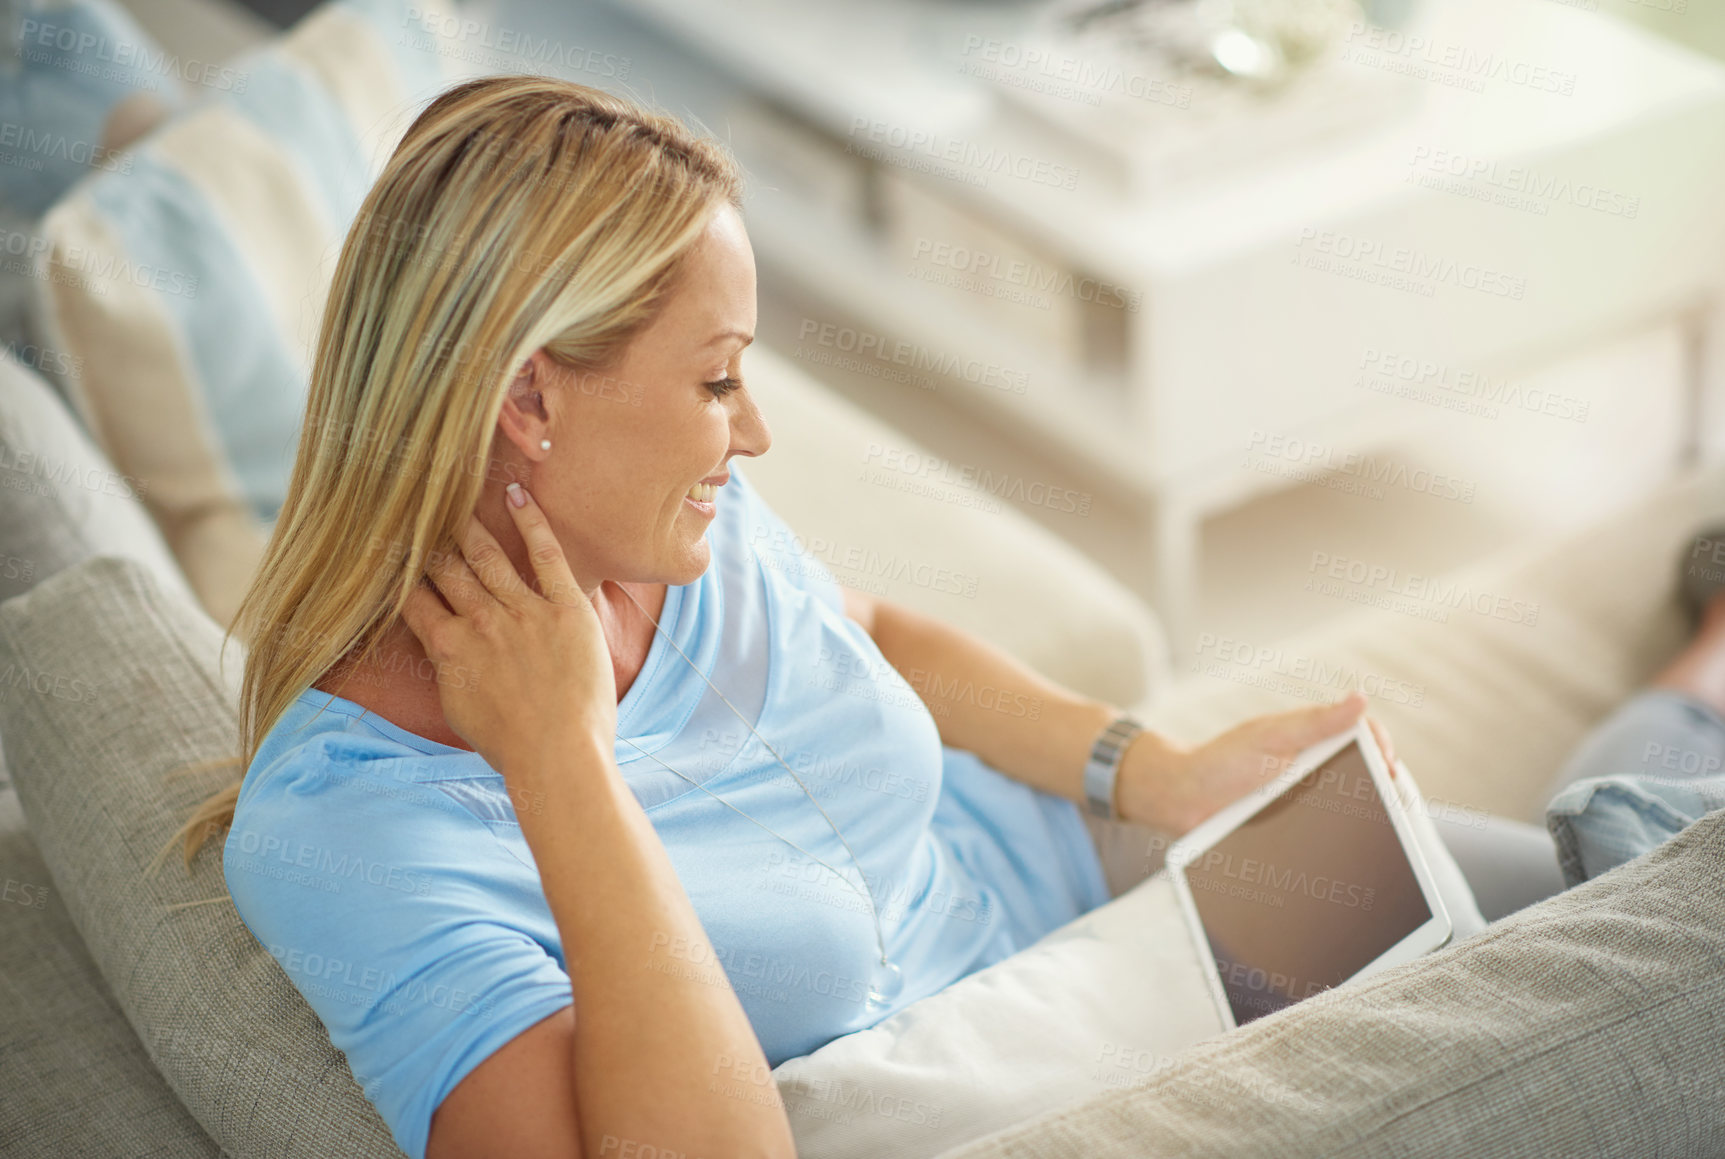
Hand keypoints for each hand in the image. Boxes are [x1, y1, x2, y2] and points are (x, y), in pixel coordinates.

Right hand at [400, 483, 616, 771]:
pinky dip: (531, 521)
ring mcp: (523, 611)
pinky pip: (545, 555)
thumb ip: (447, 667)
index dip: (400, 571)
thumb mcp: (458, 707)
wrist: (558, 755)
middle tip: (419, 508)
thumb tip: (438, 642)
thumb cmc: (511, 745)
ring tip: (458, 495)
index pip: (414, 598)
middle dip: (430, 538)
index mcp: (449, 648)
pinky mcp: (565, 608)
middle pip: (446, 569)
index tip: (392, 548)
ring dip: (469, 524)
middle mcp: (480, 622)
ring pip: (488, 556)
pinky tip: (518, 494)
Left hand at [1120, 692, 1396, 835]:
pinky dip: (1335, 840)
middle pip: (1361, 771)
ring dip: (1359, 817)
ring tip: (1371, 831)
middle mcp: (1309, 763)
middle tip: (1389, 804)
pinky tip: (1342, 852)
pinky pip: (1323, 832)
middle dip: (1378, 786)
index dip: (1381, 748)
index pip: (1361, 734)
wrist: (1181, 801)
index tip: (1390, 767)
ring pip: (1346, 805)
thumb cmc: (1220, 762)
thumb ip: (1316, 721)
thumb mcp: (1272, 738)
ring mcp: (1301, 794)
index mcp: (1309, 736)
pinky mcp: (1290, 823)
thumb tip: (1360, 697)